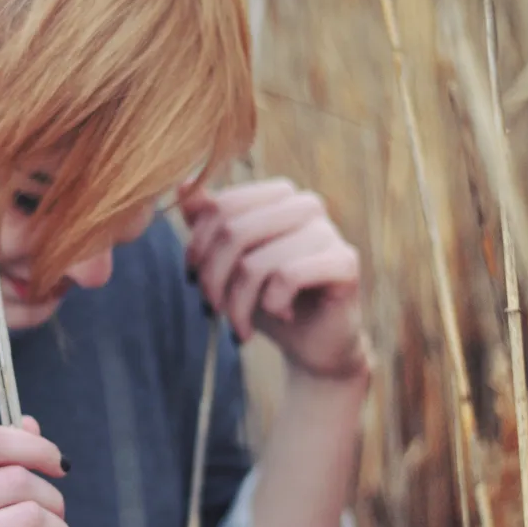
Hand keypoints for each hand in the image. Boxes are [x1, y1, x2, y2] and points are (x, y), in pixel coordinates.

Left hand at [180, 177, 370, 379]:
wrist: (311, 341)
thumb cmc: (265, 297)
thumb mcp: (227, 261)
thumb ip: (207, 223)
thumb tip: (182, 185)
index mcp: (276, 196)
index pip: (219, 208)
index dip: (197, 248)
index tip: (194, 278)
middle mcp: (304, 204)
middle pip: (232, 232)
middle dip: (212, 280)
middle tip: (214, 309)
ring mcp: (328, 230)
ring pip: (255, 263)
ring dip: (238, 305)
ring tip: (241, 324)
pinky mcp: (345, 262)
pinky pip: (287, 277)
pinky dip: (273, 305)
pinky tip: (281, 314)